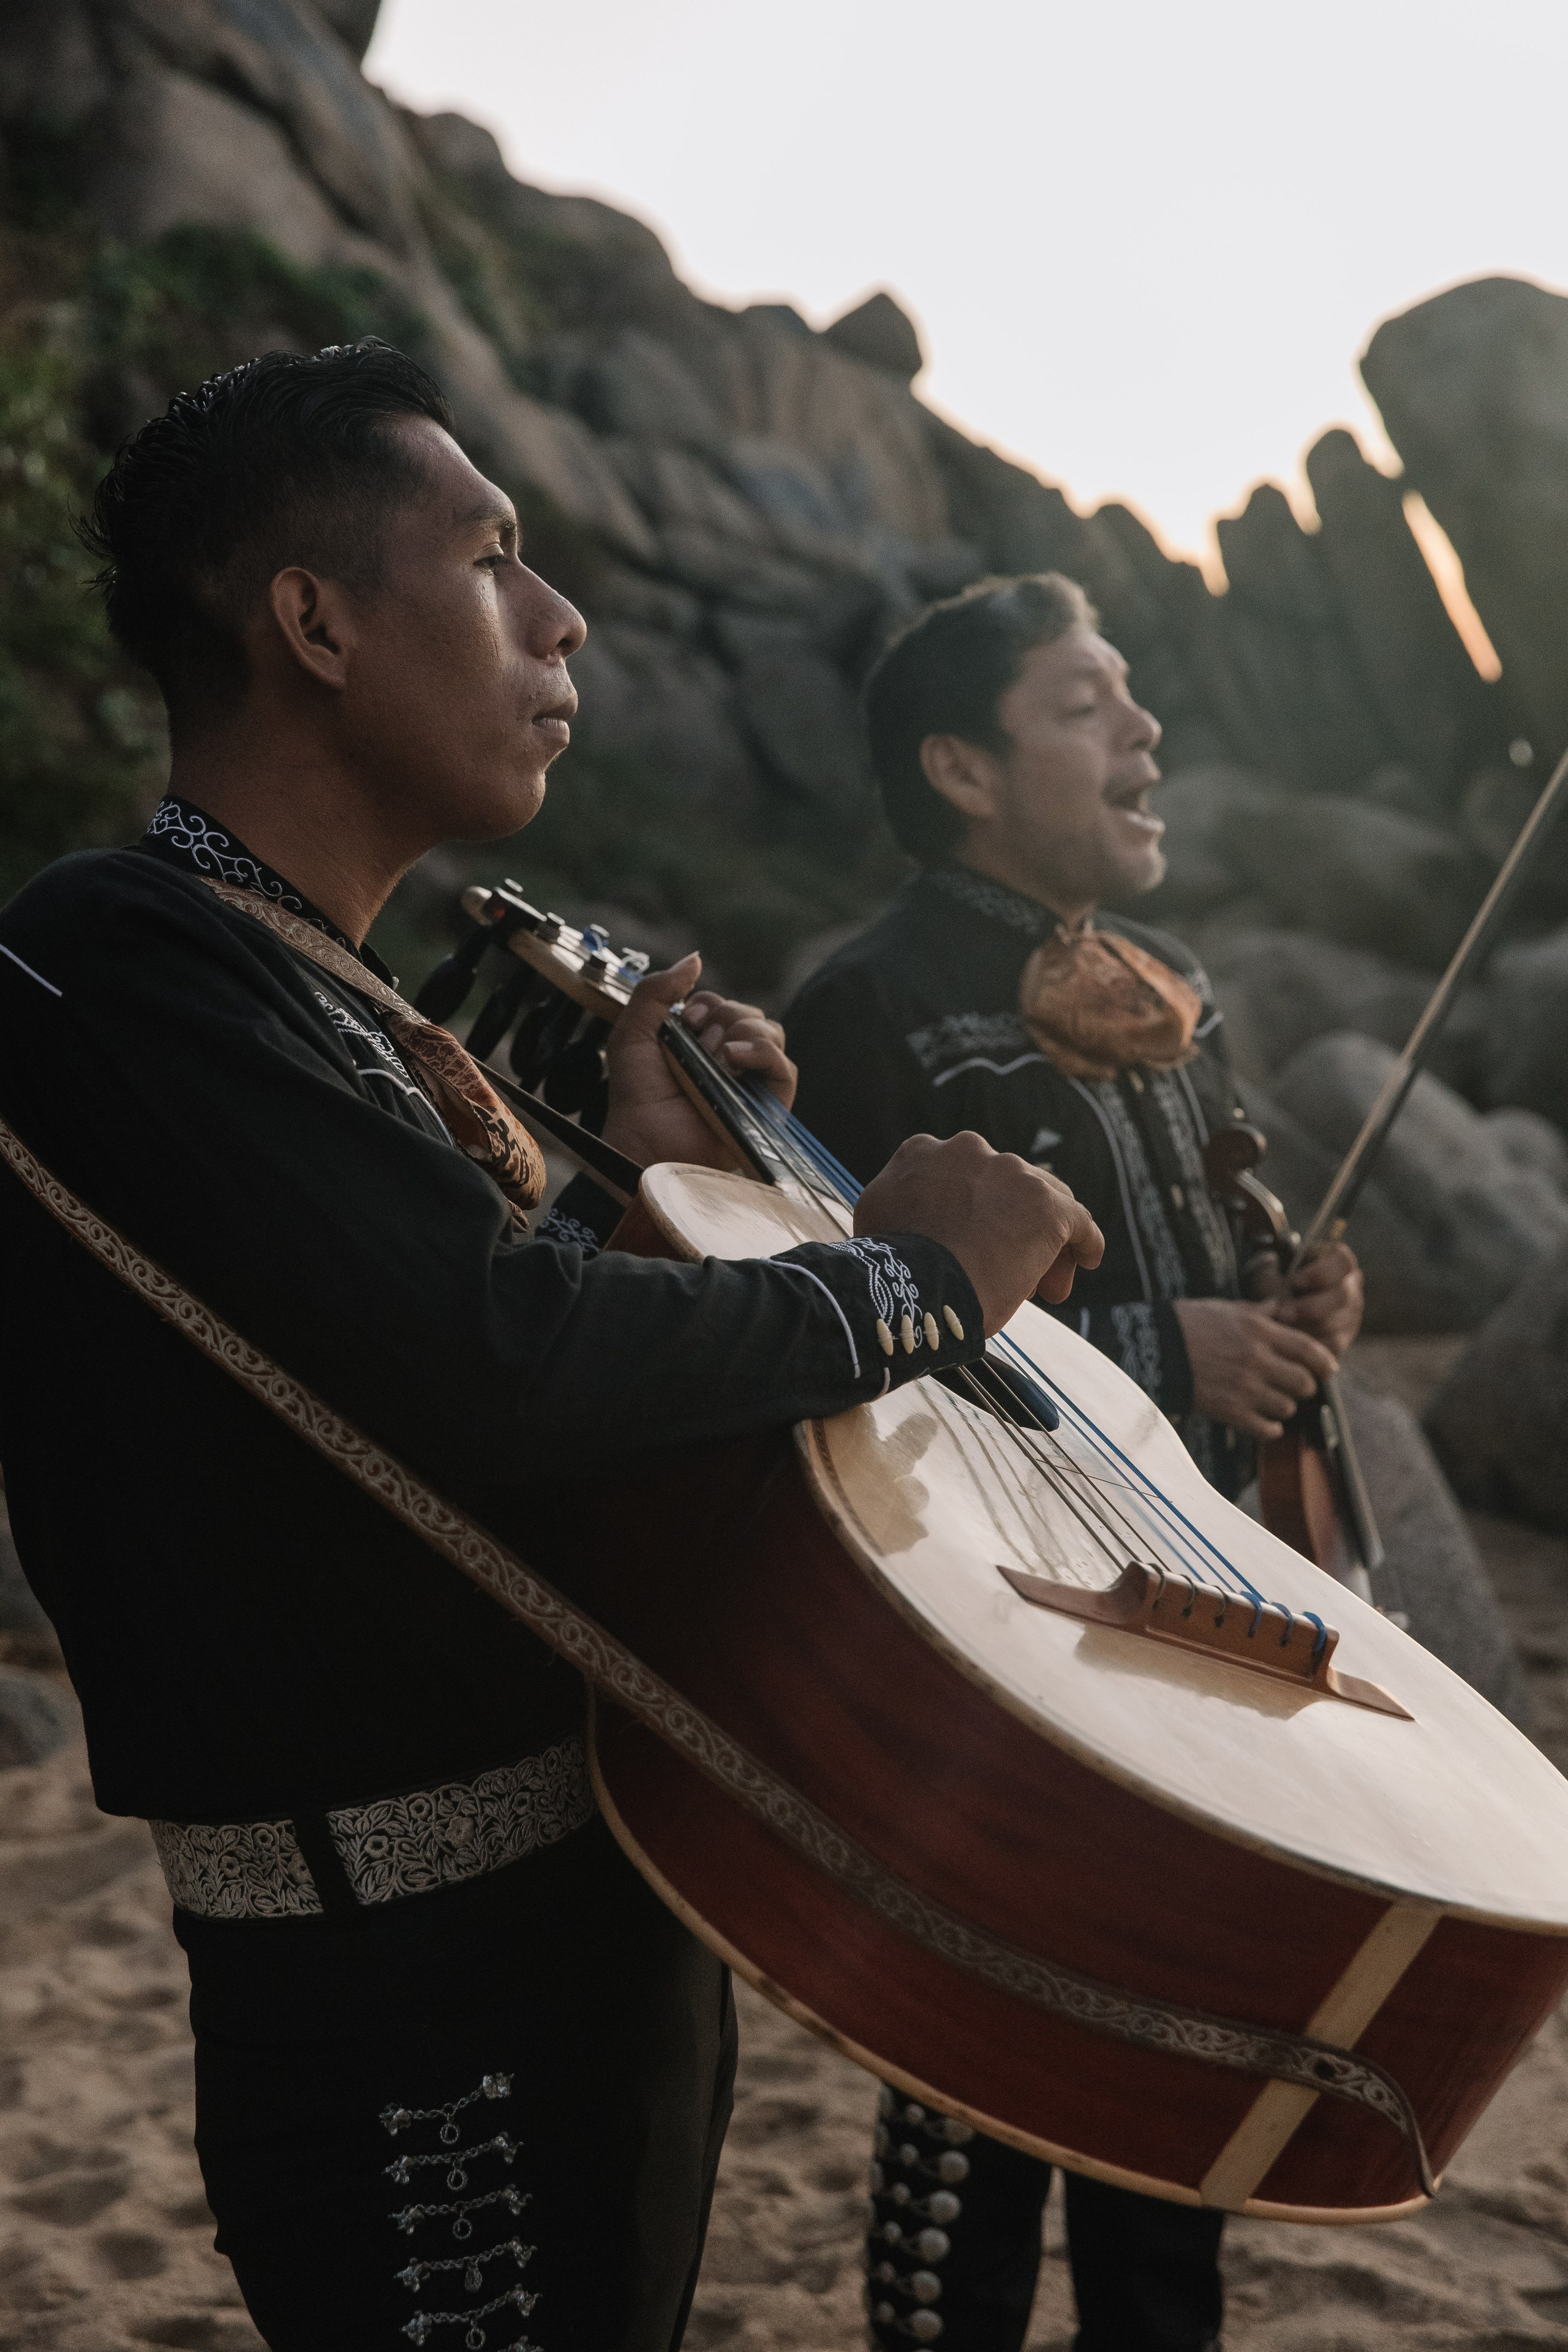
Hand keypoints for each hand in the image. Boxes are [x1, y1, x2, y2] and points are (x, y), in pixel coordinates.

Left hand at [600, 953, 796, 1170]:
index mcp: (701, 1041)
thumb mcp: (633, 1032)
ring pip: (770, 1032)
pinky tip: (733, 1060)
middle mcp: (730, 1058)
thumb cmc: (636, 1095)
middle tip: (699, 1043)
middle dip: (724, 1016)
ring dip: (742, 1032)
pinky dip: (762, 1053)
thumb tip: (697, 957)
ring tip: (716, 1056)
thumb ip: (656, 990)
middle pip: (749, 1012)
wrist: (644, 1139)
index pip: (721, 1003)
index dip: (706, 1004)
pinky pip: (784, 1066)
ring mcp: (751, 1081)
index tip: (687, 1021)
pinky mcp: (768, 1105)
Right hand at [855, 1131, 1103, 1334]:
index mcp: (925, 1151)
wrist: (913, 1286)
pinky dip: (1084, 1241)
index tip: (969, 1243)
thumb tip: (908, 1215)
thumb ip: (898, 1203)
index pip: (960, 1174)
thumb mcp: (878, 1218)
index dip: (969, 1210)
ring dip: (1042, 1238)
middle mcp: (970, 1150)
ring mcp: (1012, 1173)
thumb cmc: (888, 1265)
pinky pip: (1078, 1222)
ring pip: (1042, 1201)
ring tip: (1042, 1282)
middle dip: (1006, 1225)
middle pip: (1004, 1187)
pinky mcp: (1047, 1207)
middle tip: (1004, 1268)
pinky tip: (1087, 1260)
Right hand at [1172, 1297, 1338, 1441]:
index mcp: (1260, 1331)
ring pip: (1287, 1407)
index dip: (1325, 1363)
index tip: (1327, 1369)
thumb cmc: (1190, 1323)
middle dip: (1304, 1386)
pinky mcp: (1230, 1412)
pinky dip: (1270, 1427)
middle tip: (1295, 1384)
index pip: (1310, 1350)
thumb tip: (1283, 1308)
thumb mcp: (1228, 1309)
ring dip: (1285, 1405)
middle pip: (1304, 1383)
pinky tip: (1263, 1420)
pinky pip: (1268, 1429)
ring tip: (1274, 1400)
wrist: (1156, 1349)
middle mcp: (1257, 1360)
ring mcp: (1244, 1388)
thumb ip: (1261, 1312)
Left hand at [1274, 1240, 1363, 1358]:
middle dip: (1310, 1307)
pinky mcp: (1342, 1338)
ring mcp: (1350, 1314)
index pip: (1343, 1263)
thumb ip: (1277, 1266)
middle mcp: (1350, 1287)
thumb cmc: (1277, 1279)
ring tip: (1281, 1328)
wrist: (1274, 1305)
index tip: (1294, 1281)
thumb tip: (1275, 1272)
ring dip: (1307, 1327)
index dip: (1320, 1273)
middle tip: (1282, 1313)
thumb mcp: (1275, 1266)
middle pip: (1342, 1297)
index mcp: (1339, 1262)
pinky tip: (1290, 1340)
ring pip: (1337, 1323)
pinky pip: (1332, 1344)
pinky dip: (1310, 1343)